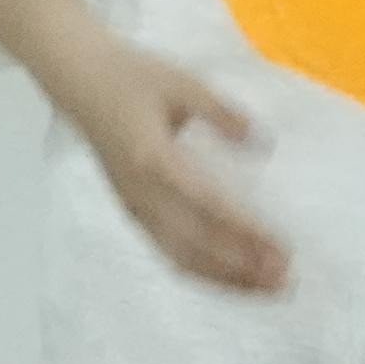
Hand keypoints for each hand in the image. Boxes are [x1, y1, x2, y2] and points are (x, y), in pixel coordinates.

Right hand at [40, 34, 289, 294]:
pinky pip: (169, 252)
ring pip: (181, 258)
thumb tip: (262, 143)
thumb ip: (221, 111)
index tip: (282, 247)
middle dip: (242, 267)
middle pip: (195, 245)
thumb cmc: (130, 75)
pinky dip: (204, 271)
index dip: (244, 231)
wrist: (77, 78)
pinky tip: (232, 276)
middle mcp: (141, 194)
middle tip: (286, 278)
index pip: (206, 206)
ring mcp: (134, 207)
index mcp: (152, 160)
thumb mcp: (180, 81)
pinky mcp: (133, 212)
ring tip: (267, 288)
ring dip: (226, 278)